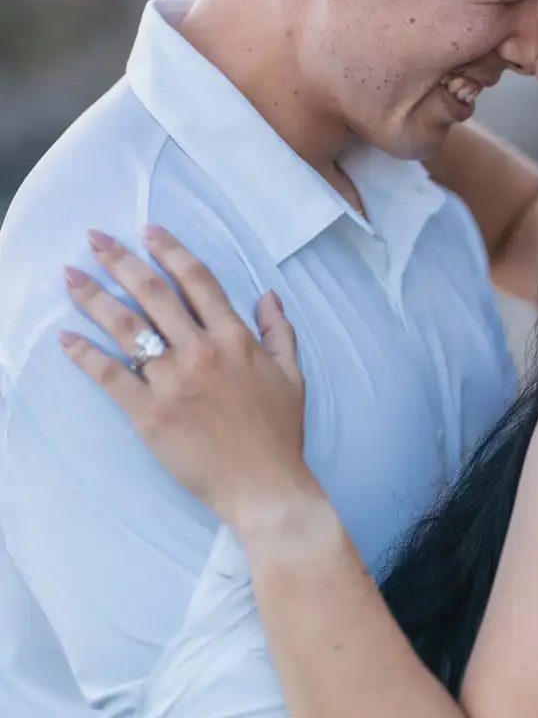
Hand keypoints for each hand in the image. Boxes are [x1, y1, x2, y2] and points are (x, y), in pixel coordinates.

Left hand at [59, 225, 313, 534]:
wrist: (265, 487)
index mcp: (235, 338)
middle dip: (120, 260)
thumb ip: (279, 331)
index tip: (148, 231)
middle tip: (94, 238)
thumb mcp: (292, 375)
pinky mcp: (150, 414)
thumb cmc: (279, 434)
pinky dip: (86, 355)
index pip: (197, 280)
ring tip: (70, 276)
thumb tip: (268, 296)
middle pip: (154, 293)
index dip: (171, 250)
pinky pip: (112, 376)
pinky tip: (67, 337)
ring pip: (128, 327)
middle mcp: (201, 351)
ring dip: (95, 297)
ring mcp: (173, 382)